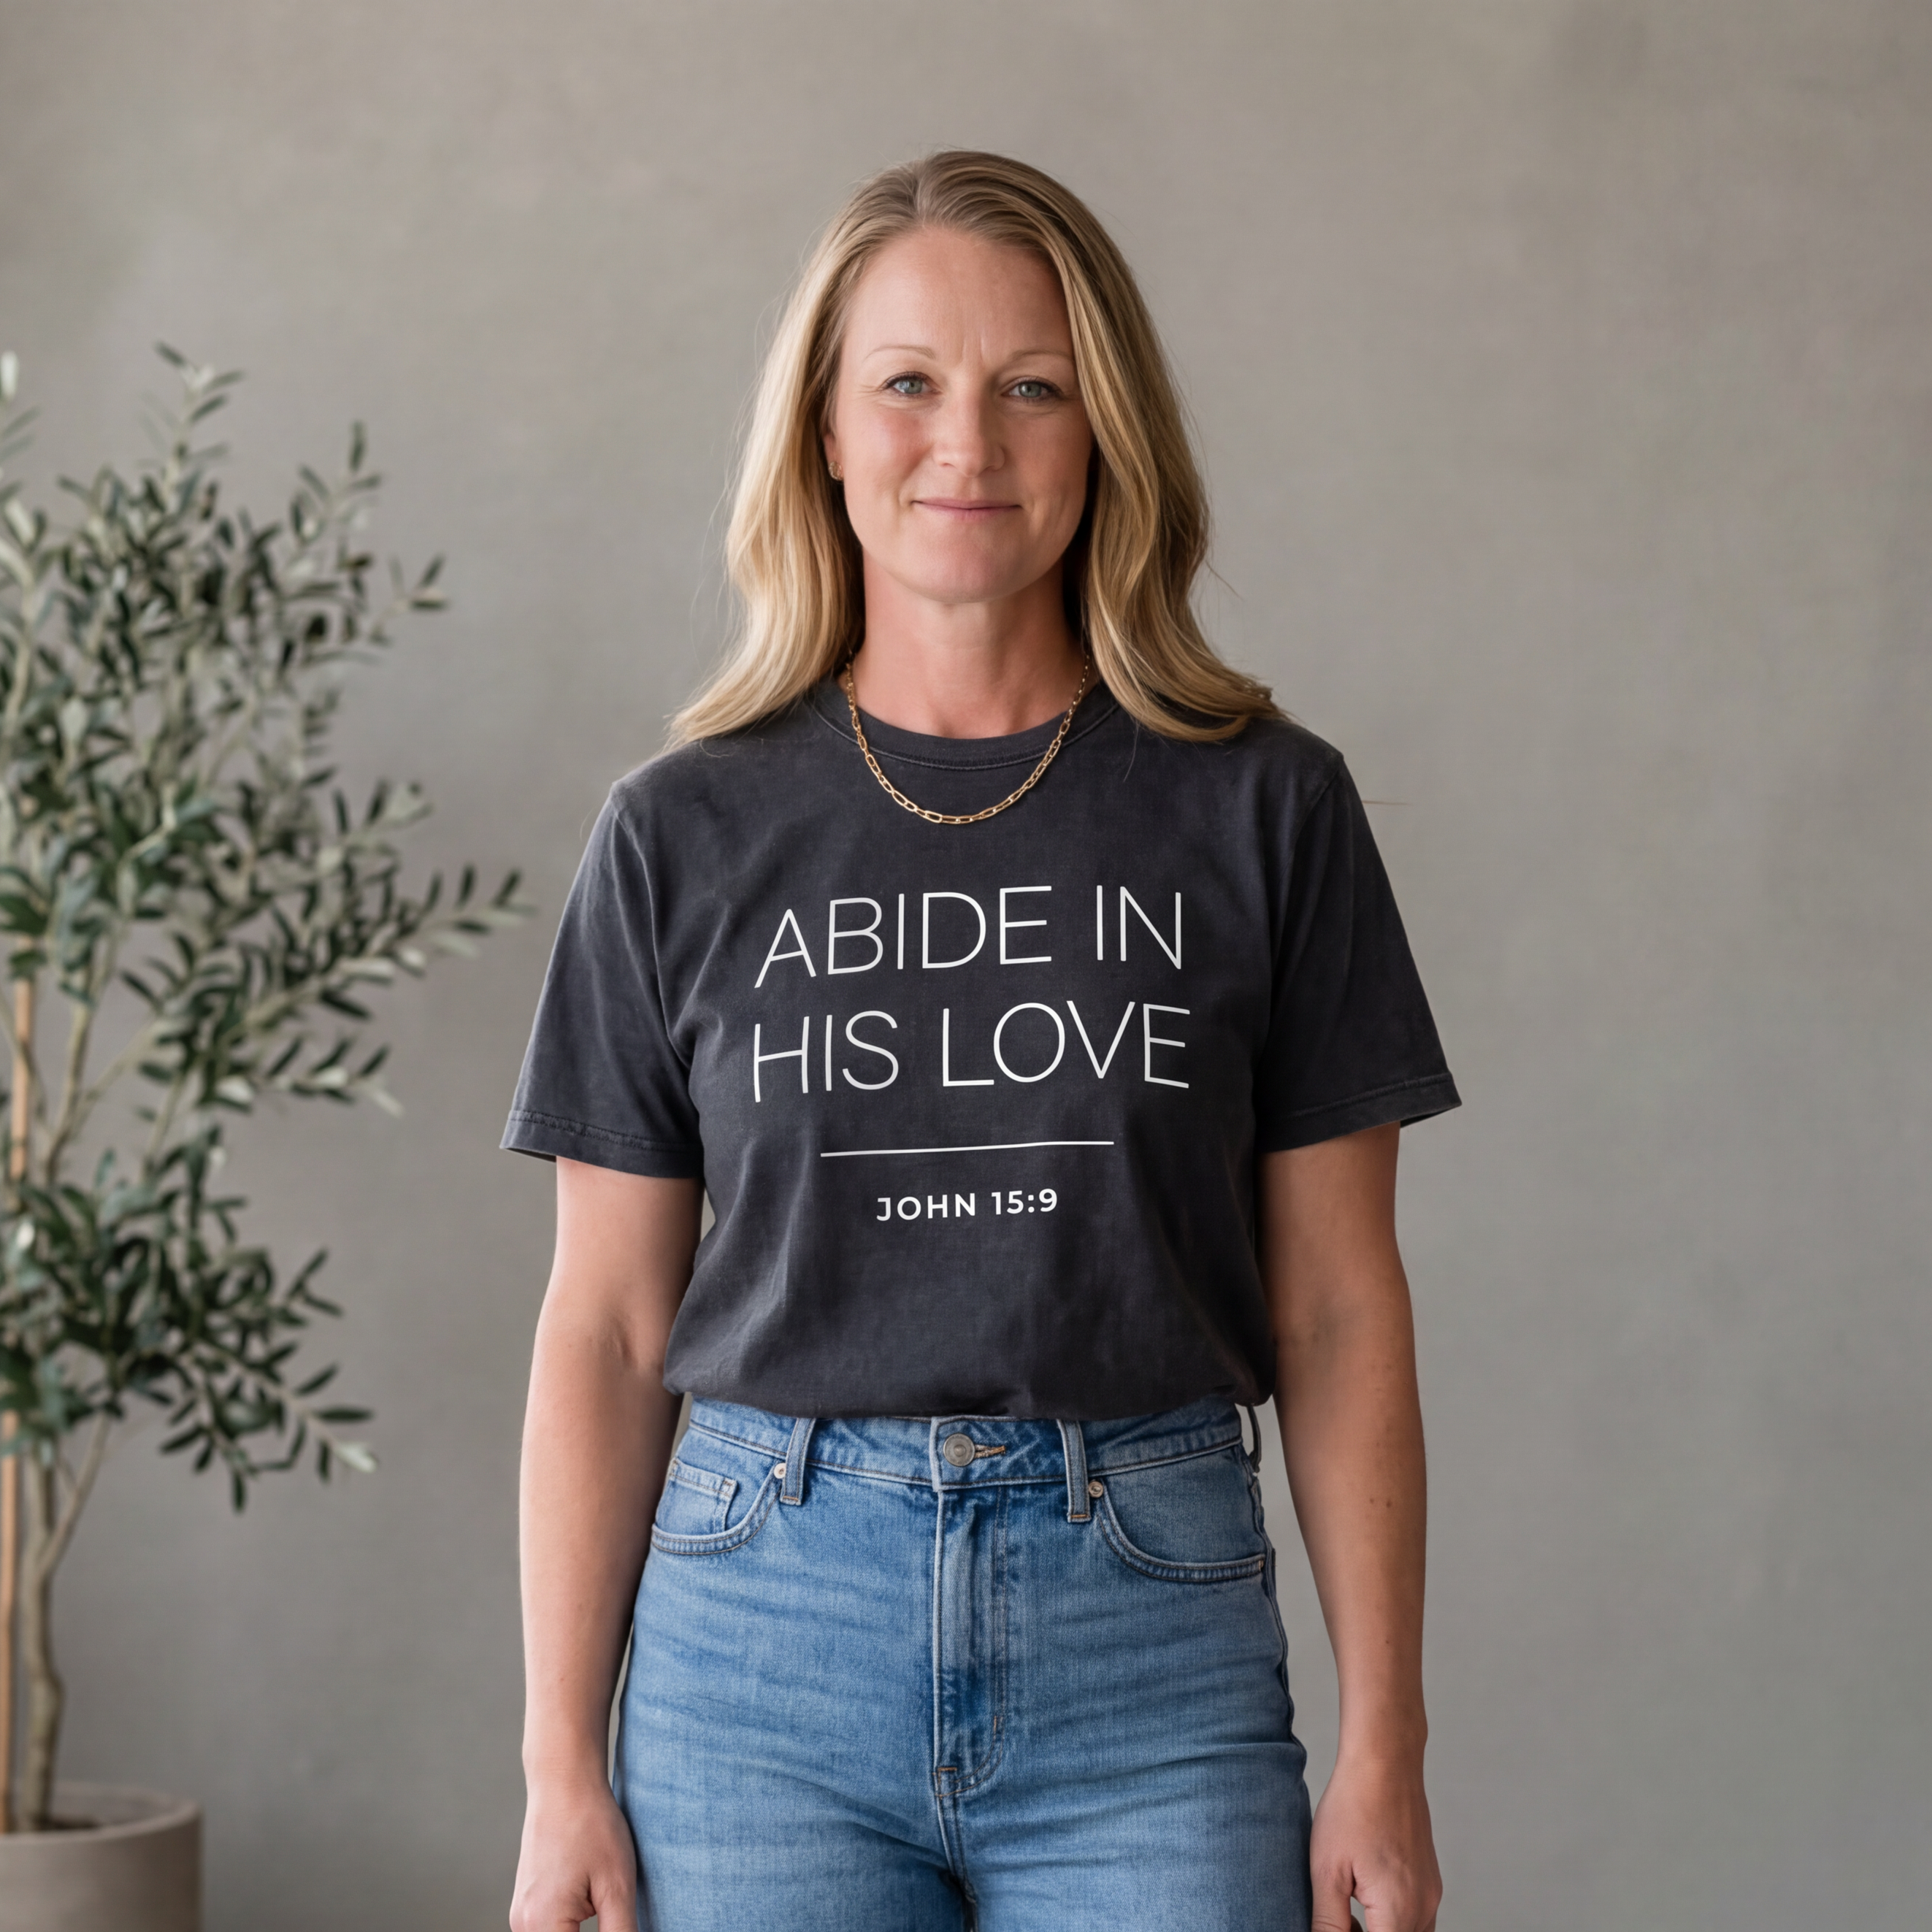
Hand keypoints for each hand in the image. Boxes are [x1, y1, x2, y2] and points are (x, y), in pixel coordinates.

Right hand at [509, 1777, 638, 1931]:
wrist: (563, 1782)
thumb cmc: (591, 1826)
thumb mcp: (617, 1886)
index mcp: (543, 1926)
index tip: (621, 1926)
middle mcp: (523, 1926)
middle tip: (615, 1912)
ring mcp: (522, 1915)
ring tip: (605, 1901)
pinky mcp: (528, 1903)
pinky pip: (549, 1930)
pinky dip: (572, 1928)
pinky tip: (594, 1905)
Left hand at [1308, 1755, 1440, 1931]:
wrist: (1384, 1763)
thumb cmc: (1352, 1809)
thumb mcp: (1328, 1871)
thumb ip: (1328, 1922)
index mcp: (1398, 1913)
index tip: (1333, 1923)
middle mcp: (1423, 1909)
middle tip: (1336, 1921)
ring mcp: (1431, 1895)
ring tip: (1346, 1916)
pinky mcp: (1430, 1881)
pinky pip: (1416, 1920)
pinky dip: (1392, 1923)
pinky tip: (1363, 1899)